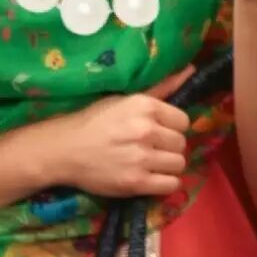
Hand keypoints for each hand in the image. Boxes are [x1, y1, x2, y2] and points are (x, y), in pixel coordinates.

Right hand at [45, 67, 194, 197]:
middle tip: (152, 148)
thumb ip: (160, 88)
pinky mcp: (136, 182)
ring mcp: (141, 158)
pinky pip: (171, 185)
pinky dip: (163, 183)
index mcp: (145, 106)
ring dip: (167, 166)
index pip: (183, 121)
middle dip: (169, 147)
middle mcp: (146, 130)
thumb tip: (190, 71)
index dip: (172, 127)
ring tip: (151, 163)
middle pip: (182, 144)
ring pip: (179, 164)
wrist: (65, 149)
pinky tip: (150, 177)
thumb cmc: (95, 121)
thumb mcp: (124, 99)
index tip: (159, 131)